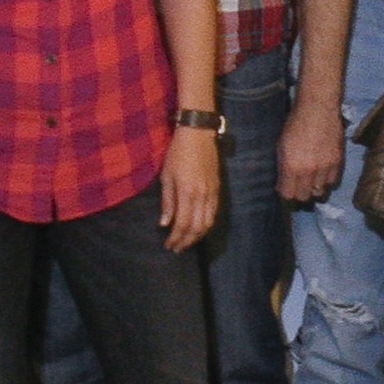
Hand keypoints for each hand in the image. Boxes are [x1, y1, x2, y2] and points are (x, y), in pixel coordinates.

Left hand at [160, 126, 222, 251]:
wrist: (198, 134)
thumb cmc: (177, 153)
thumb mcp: (166, 176)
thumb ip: (167, 202)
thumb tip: (165, 224)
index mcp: (187, 192)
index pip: (183, 224)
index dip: (176, 238)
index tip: (168, 246)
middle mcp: (203, 196)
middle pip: (198, 228)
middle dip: (187, 241)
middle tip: (177, 249)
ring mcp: (213, 193)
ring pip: (209, 223)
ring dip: (198, 236)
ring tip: (187, 242)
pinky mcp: (218, 189)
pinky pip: (214, 213)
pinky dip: (206, 225)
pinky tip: (199, 228)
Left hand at [278, 102, 345, 204]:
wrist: (318, 108)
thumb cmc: (295, 124)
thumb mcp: (281, 146)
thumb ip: (283, 167)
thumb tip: (283, 183)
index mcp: (291, 167)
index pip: (288, 195)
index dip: (285, 193)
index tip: (285, 188)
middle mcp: (309, 171)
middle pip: (304, 197)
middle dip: (299, 193)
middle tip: (298, 185)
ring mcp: (325, 168)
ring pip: (320, 192)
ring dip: (314, 187)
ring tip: (311, 179)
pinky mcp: (338, 162)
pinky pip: (333, 182)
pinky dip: (327, 180)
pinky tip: (323, 172)